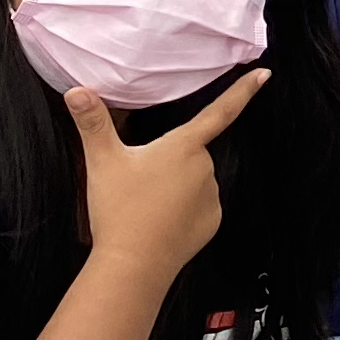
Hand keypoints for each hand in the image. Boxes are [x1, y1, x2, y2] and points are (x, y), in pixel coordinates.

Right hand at [67, 69, 259, 279]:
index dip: (243, 90)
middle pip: (189, 153)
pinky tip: (160, 221)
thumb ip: (92, 123)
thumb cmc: (119, 209)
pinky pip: (198, 207)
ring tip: (145, 205)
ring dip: (175, 186)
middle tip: (138, 182)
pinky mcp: (212, 222)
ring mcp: (211, 197)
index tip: (264, 74)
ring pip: (193, 181)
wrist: (134, 265)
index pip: (220, 110)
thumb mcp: (102, 161)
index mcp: (184, 146)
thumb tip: (76, 90)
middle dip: (169, 161)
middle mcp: (206, 168)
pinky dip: (182, 210)